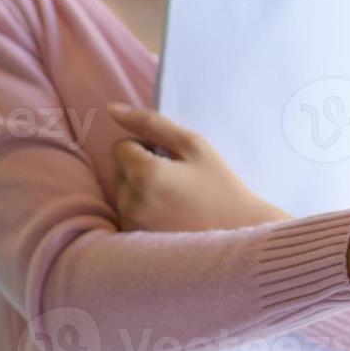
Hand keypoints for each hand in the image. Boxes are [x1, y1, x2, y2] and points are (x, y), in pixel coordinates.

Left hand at [108, 103, 289, 231]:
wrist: (238, 234)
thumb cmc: (220, 186)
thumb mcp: (194, 145)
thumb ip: (151, 123)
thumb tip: (111, 109)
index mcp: (144, 173)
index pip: (121, 146)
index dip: (147, 147)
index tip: (173, 159)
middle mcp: (129, 201)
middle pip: (120, 170)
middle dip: (141, 168)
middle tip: (177, 179)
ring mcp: (130, 224)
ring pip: (123, 193)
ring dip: (141, 190)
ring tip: (175, 198)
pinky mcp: (134, 241)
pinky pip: (128, 214)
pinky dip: (143, 211)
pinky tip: (170, 216)